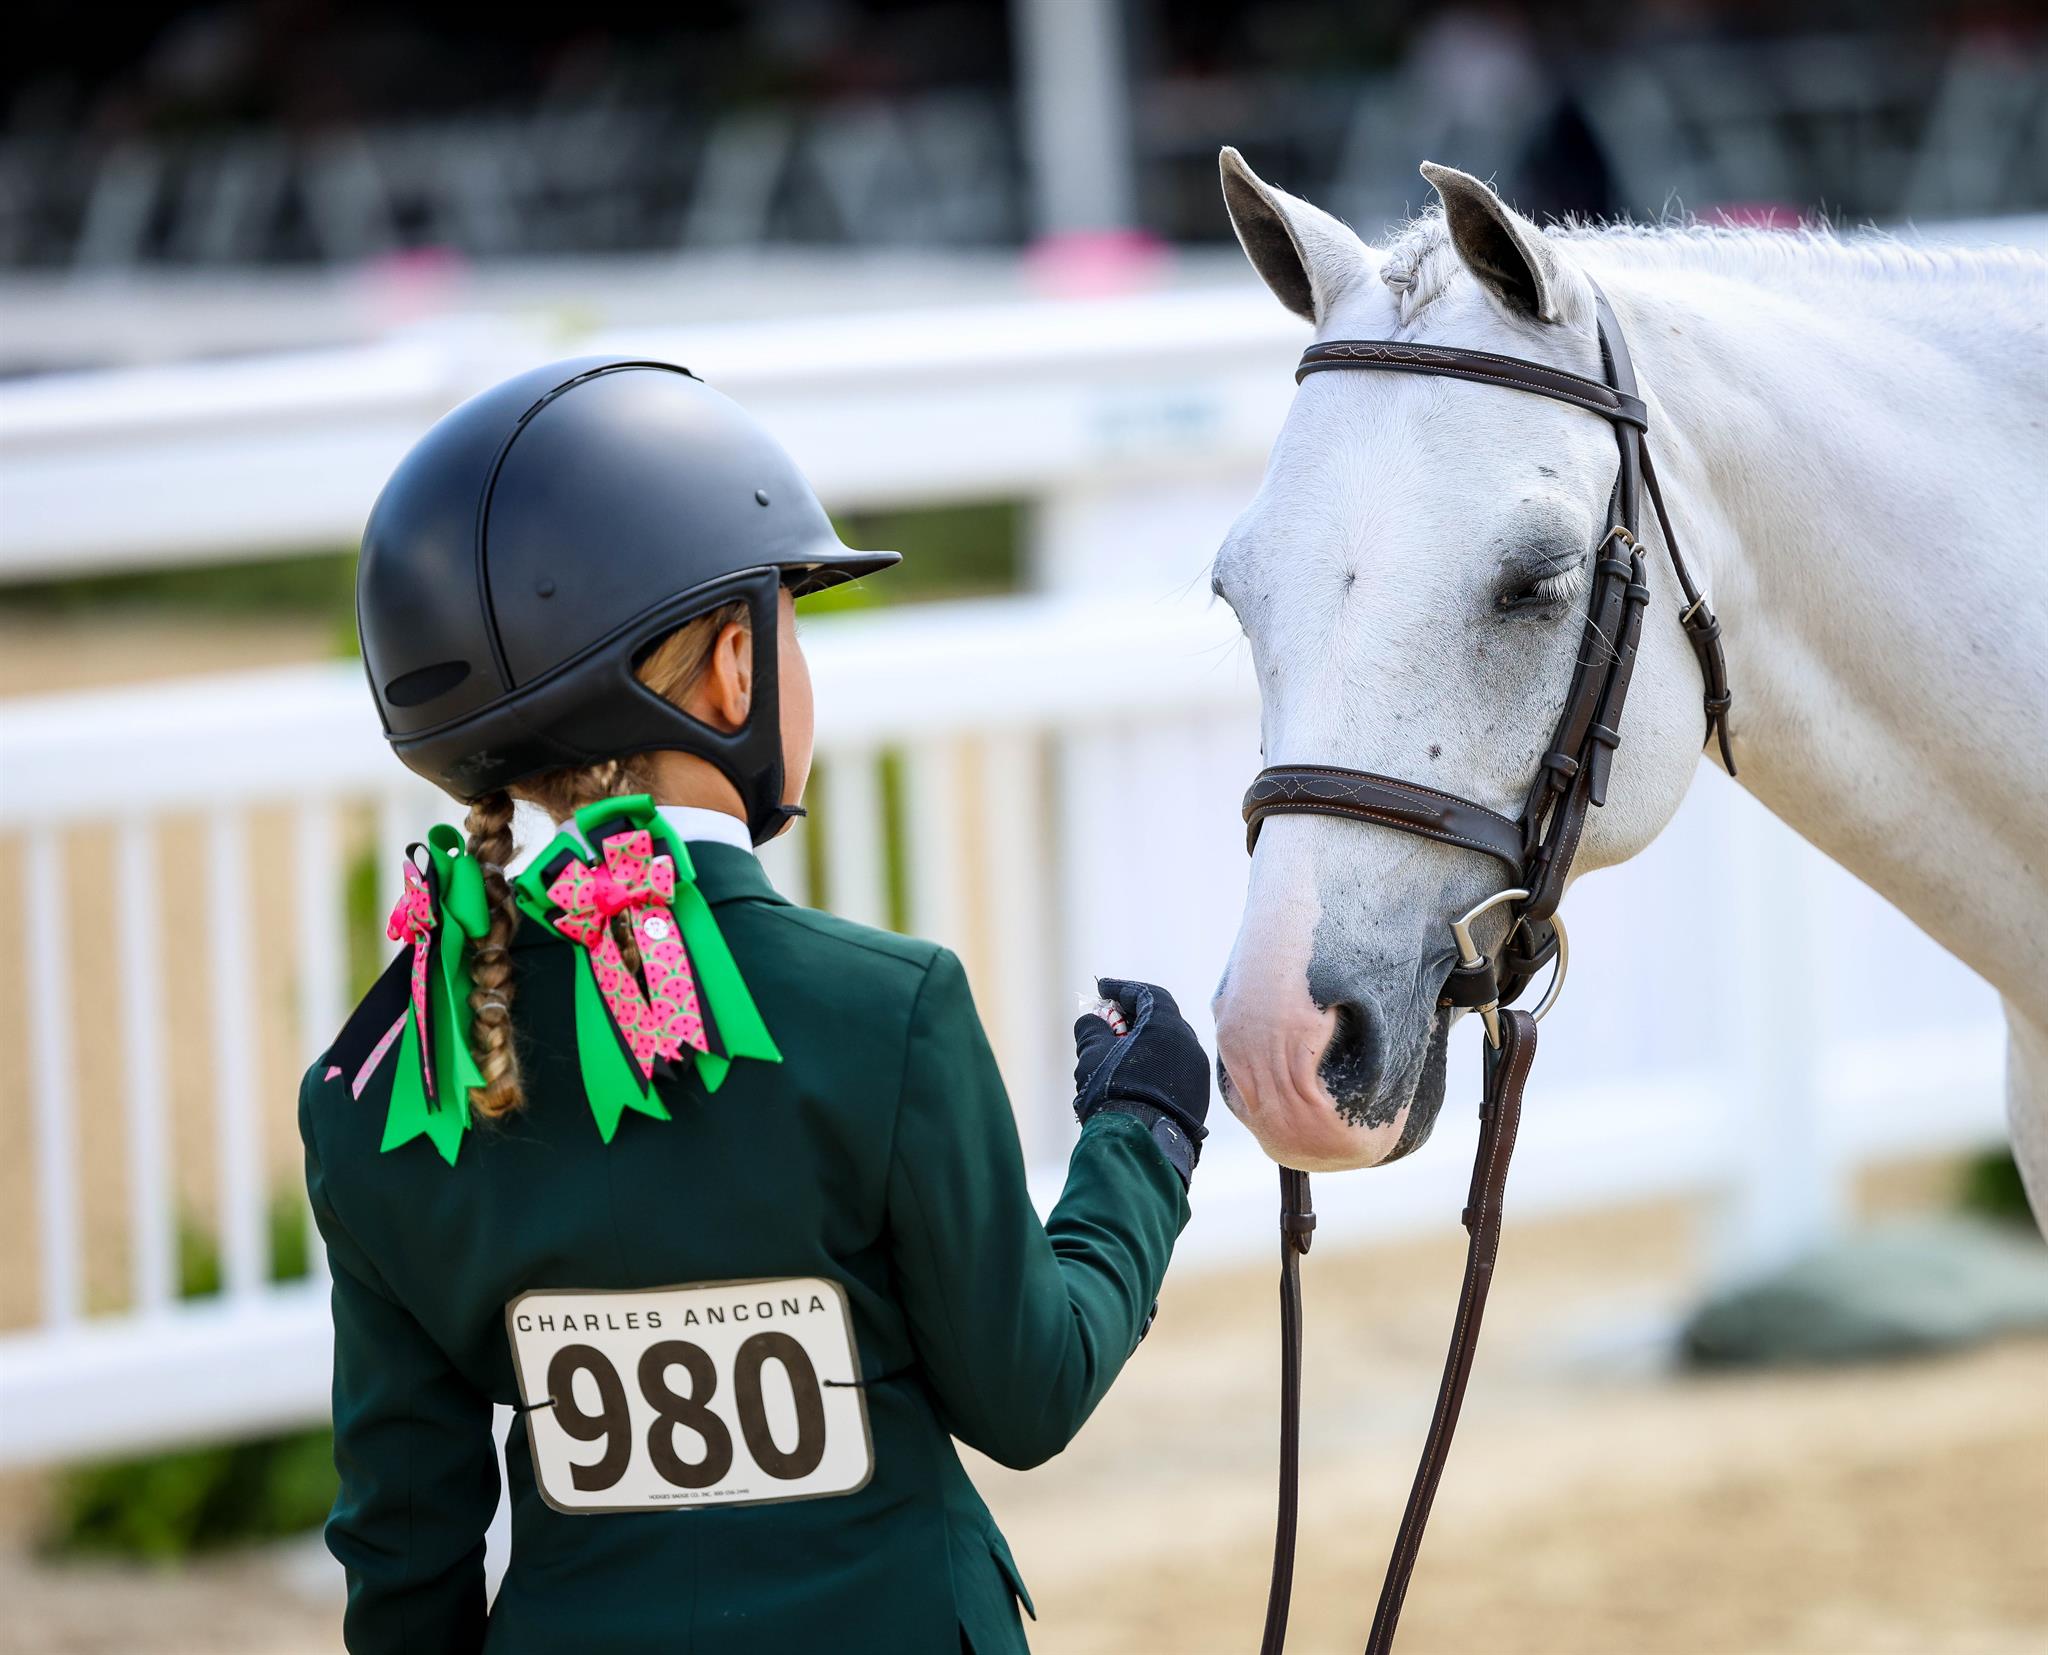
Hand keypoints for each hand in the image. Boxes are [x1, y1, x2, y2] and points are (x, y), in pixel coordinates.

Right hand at [1073, 978, 1211, 1163]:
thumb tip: (1092, 1020)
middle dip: (1133, 1017)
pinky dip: (1156, 1066)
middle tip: (1109, 1021)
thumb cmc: (1115, 1092)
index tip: (1102, 989)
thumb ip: (1091, 1029)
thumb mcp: (1092, 1054)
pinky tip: (1135, 1078)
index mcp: (1167, 1026)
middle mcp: (1190, 1044)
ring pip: (1170, 1047)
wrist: (1143, 1143)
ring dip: (1145, 1045)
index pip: (1148, 994)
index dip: (1122, 989)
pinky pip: (1175, 1071)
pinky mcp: (1198, 1097)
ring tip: (1118, 1055)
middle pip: (1161, 1019)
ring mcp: (1198, 1072)